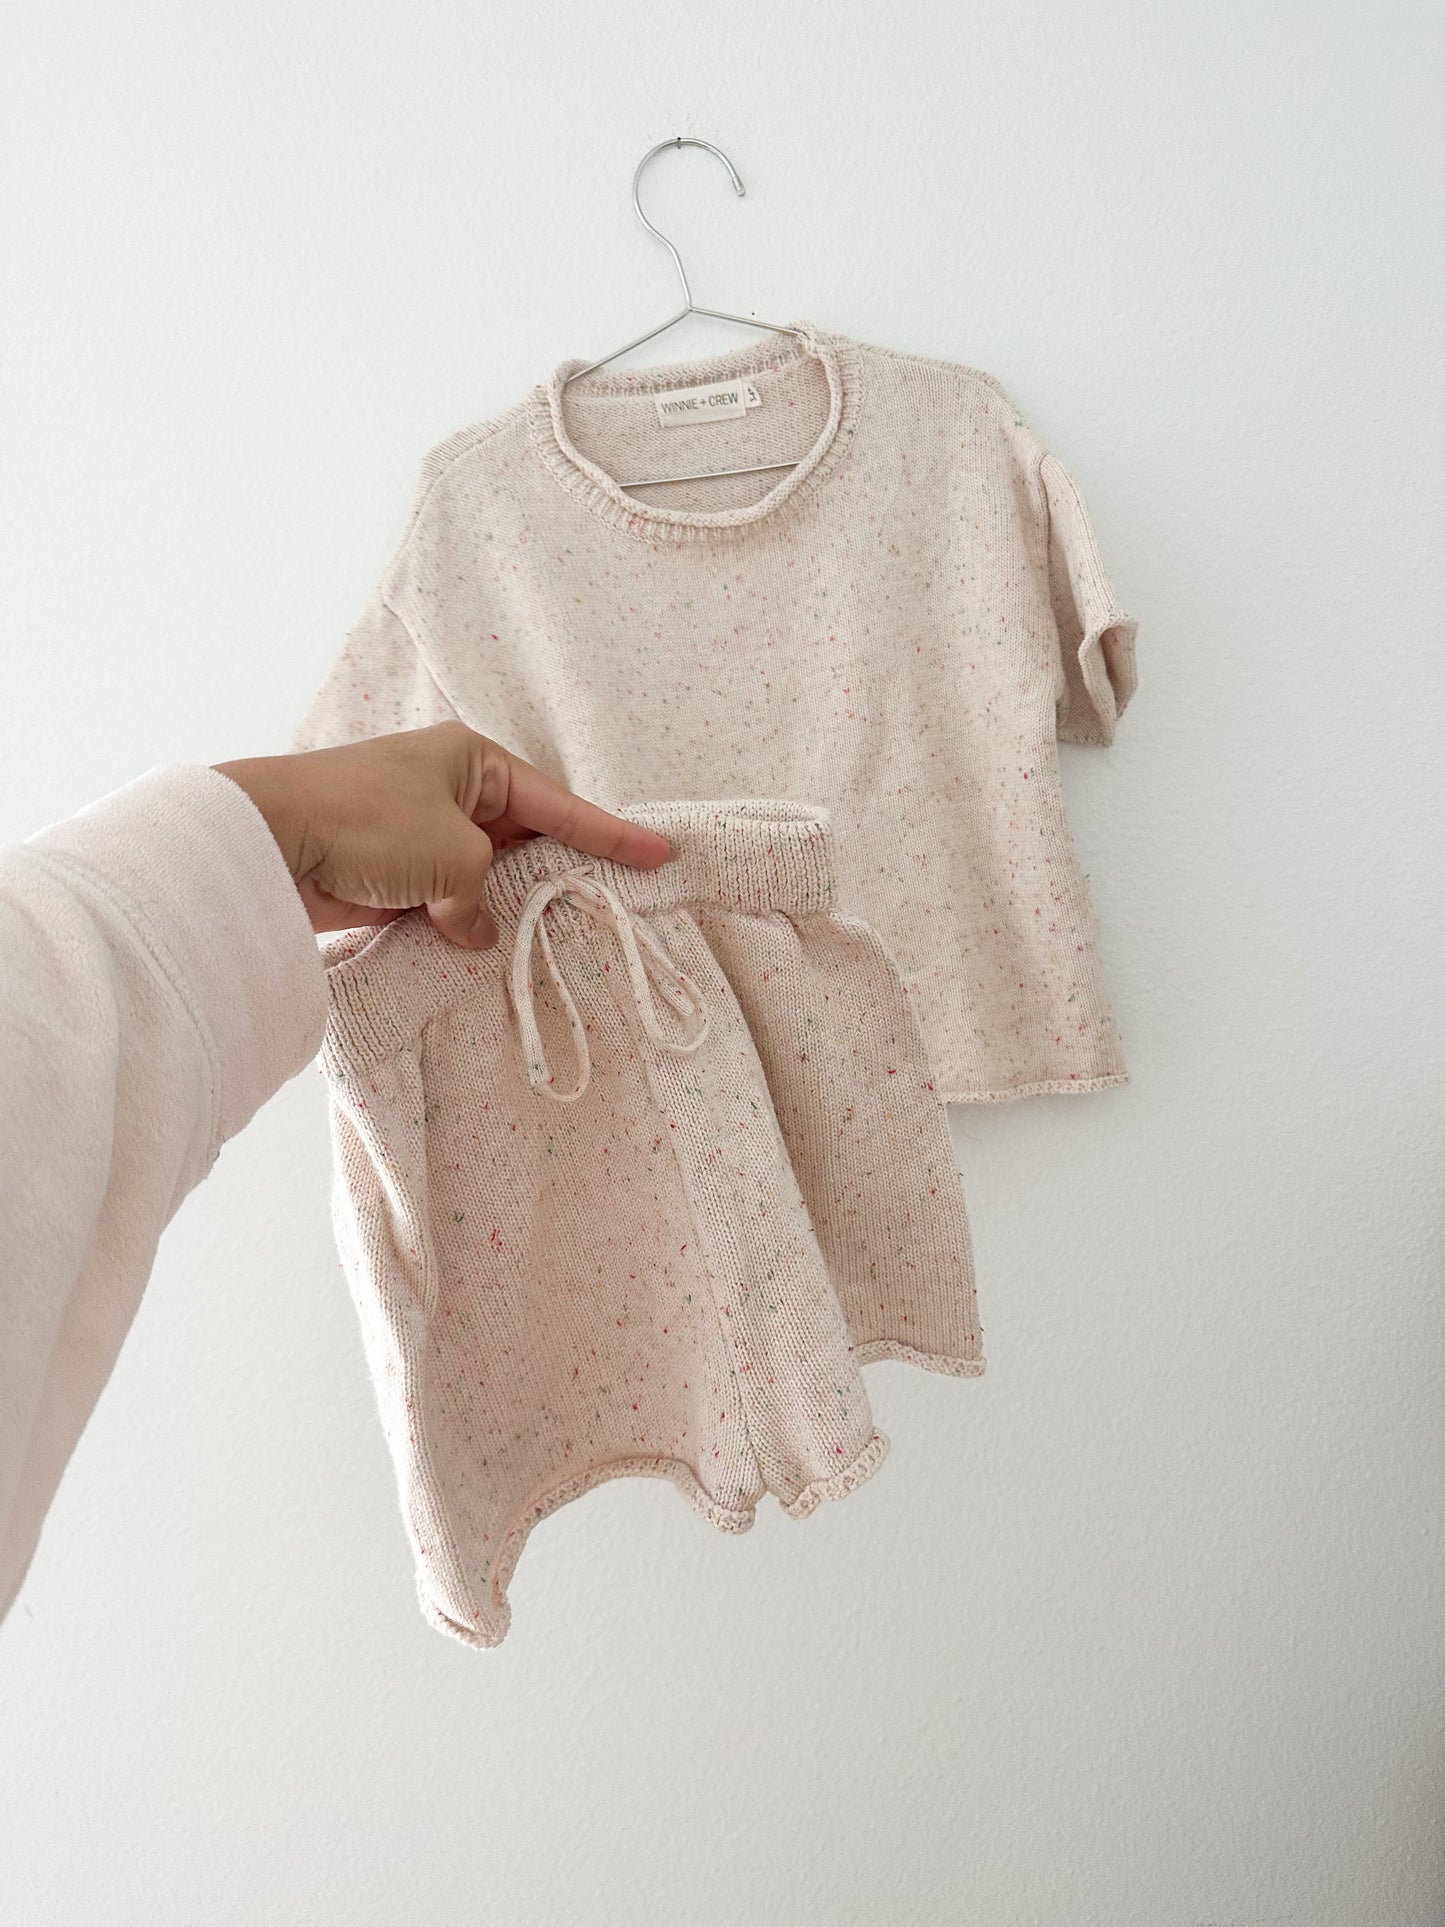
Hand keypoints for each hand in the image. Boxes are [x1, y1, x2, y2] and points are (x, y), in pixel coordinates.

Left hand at [215, 722, 671, 948]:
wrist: (266, 842)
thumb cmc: (366, 824)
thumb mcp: (454, 855)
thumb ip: (482, 894)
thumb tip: (471, 927)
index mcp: (471, 760)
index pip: (558, 803)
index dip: (610, 834)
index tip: (658, 853)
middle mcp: (446, 789)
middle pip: (523, 838)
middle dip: (557, 873)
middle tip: (609, 905)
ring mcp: (415, 831)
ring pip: (483, 875)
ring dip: (504, 906)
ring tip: (552, 936)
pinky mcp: (386, 873)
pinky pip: (444, 900)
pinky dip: (463, 922)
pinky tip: (486, 950)